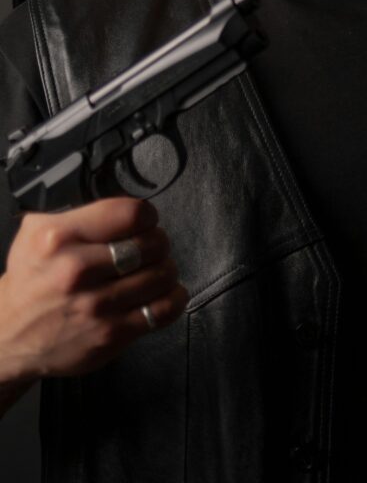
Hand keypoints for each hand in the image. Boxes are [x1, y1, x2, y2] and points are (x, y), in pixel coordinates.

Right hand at [0, 197, 187, 387]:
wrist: (8, 336)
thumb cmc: (30, 280)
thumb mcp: (36, 232)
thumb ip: (77, 212)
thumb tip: (119, 206)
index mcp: (59, 237)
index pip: (132, 214)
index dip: (147, 216)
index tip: (144, 222)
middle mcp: (77, 270)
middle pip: (153, 243)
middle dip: (158, 242)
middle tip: (150, 247)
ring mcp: (96, 306)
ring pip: (163, 275)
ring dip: (166, 269)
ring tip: (155, 270)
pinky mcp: (110, 335)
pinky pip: (163, 310)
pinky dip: (172, 298)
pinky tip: (162, 293)